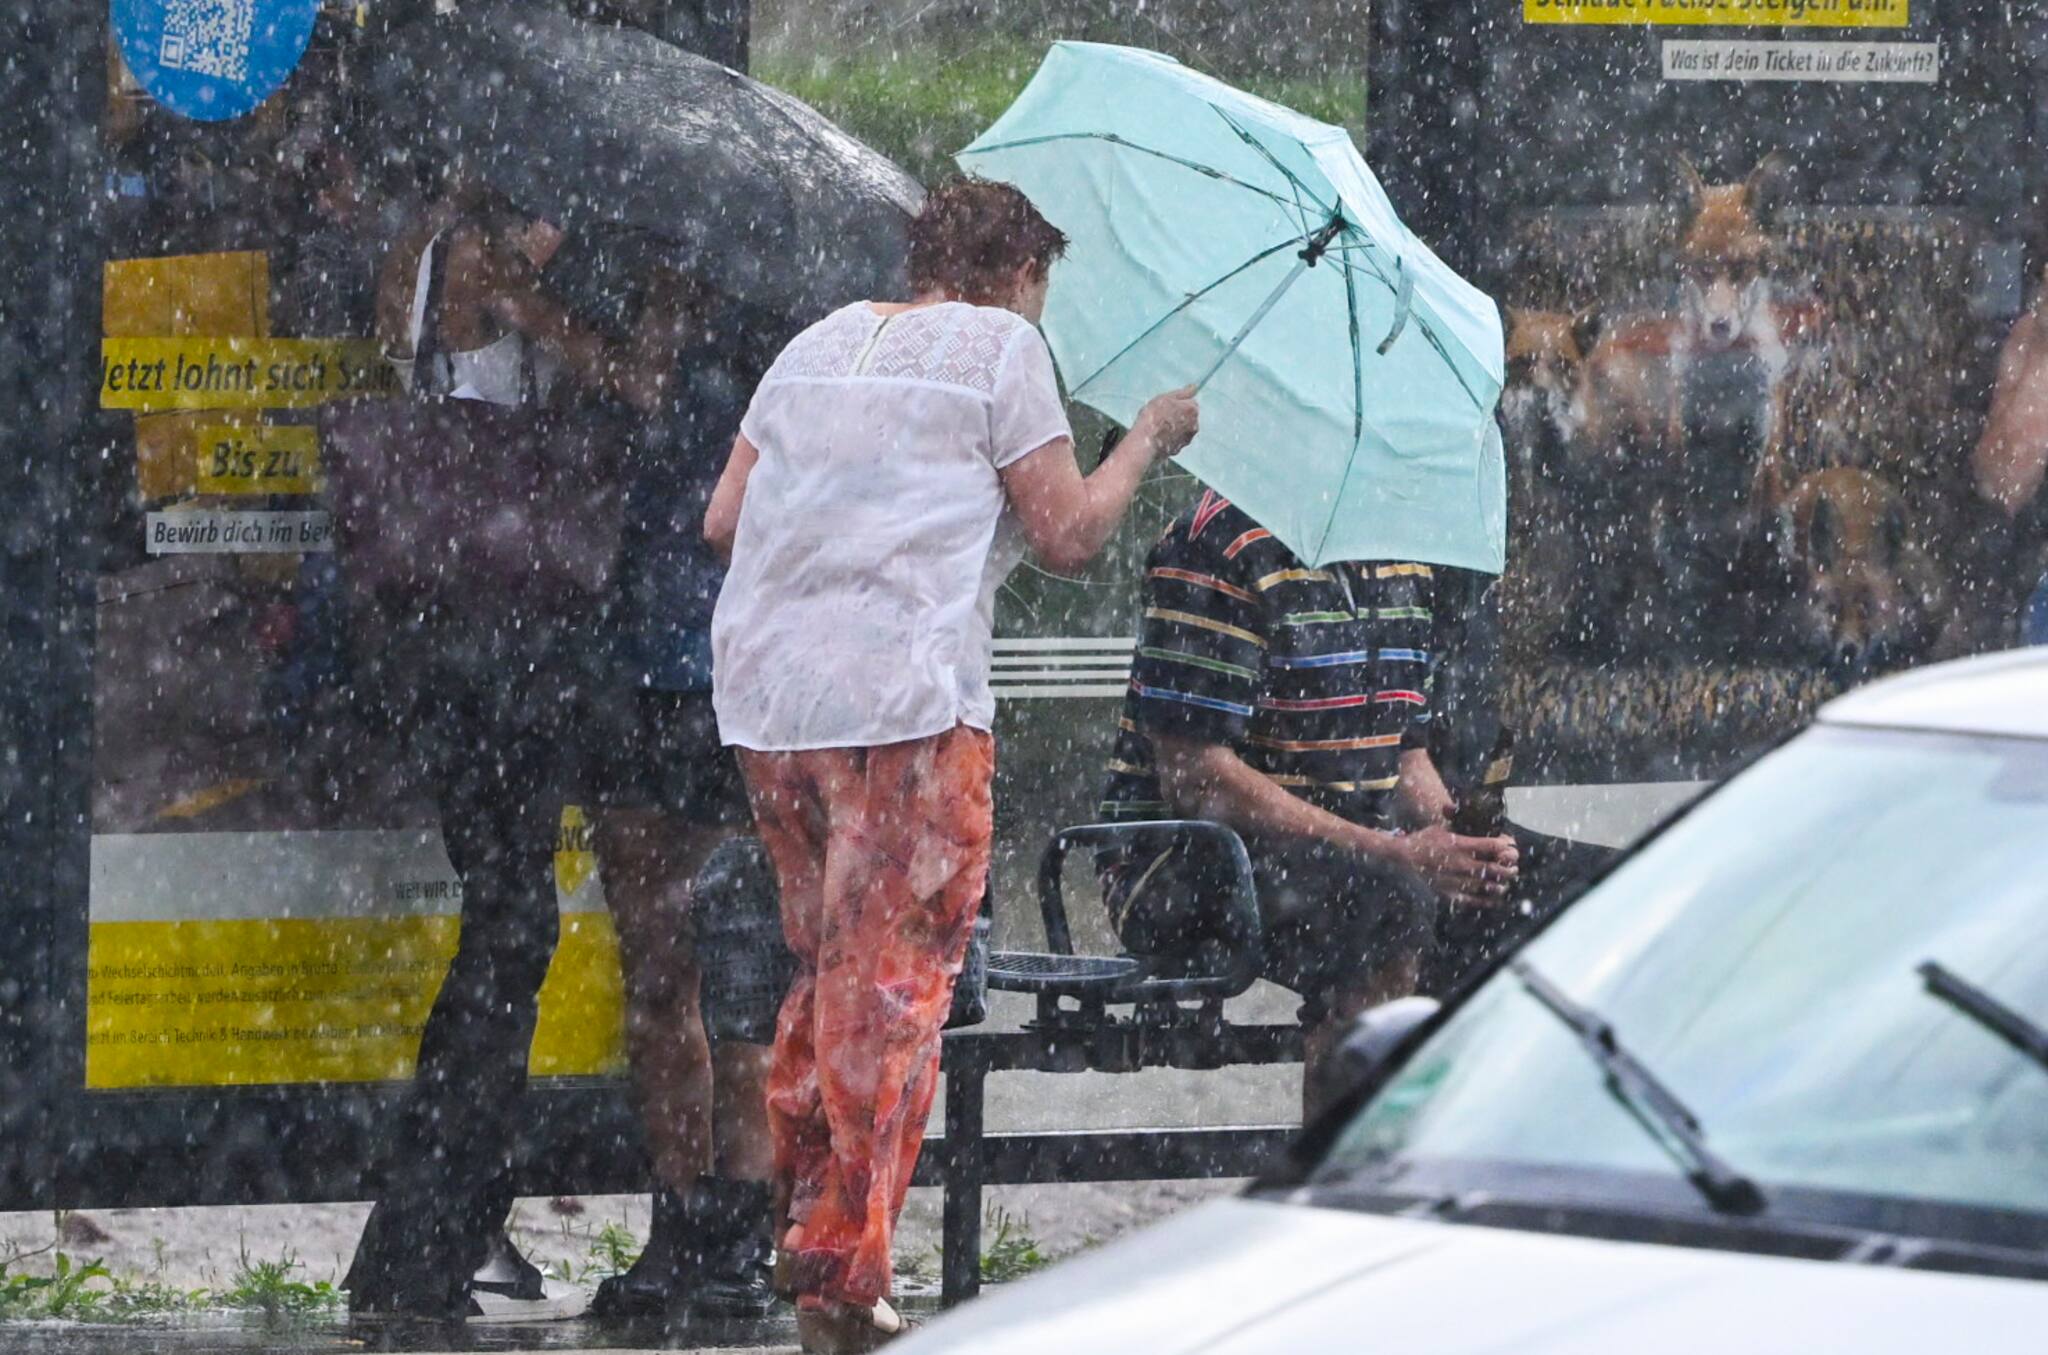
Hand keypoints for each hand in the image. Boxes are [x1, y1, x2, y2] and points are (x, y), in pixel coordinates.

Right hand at [1132, 385, 1199, 460]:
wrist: (1146, 443)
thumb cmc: (1154, 418)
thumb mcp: (1166, 398)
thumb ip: (1182, 393)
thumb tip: (1194, 387)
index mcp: (1193, 410)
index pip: (1190, 402)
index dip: (1178, 403)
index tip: (1167, 405)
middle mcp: (1194, 425)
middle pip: (1187, 416)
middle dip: (1177, 415)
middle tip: (1161, 415)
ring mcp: (1187, 438)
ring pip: (1181, 429)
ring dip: (1173, 427)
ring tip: (1157, 427)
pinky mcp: (1179, 449)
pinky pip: (1175, 440)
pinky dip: (1169, 438)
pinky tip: (1157, 436)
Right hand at [1393, 825, 1519, 907]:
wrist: (1402, 857)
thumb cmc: (1423, 840)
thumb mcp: (1443, 828)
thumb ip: (1463, 829)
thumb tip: (1482, 828)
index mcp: (1461, 845)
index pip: (1495, 847)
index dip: (1508, 848)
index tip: (1511, 848)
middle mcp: (1462, 864)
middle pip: (1497, 868)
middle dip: (1509, 868)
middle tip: (1513, 867)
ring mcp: (1457, 881)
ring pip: (1489, 886)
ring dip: (1501, 884)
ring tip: (1505, 881)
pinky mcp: (1450, 894)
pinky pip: (1475, 900)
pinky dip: (1488, 900)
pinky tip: (1495, 897)